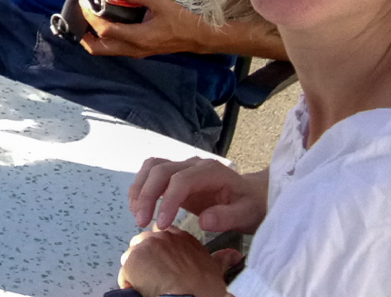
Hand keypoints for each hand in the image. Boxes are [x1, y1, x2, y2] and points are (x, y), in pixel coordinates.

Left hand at [79, 0, 213, 58]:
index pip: (106, 31)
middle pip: (98, 49)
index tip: (84, 3)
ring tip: (86, 18)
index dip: (91, 18)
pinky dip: (102, 37)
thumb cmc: (181, 19)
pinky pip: (113, 48)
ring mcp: (134, 52)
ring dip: (91, 36)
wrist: (198, 37)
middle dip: (83, 33)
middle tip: (79, 15)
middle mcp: (133, 49)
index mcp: (138, 38)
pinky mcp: (137, 51)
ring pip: (104, 50)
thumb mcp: (160, 1)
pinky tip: (102, 21)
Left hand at [118, 227, 238, 296]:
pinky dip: (130, 283)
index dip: (162, 253)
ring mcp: (145, 245)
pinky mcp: (132, 259)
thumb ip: (222, 259)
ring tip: (152, 285)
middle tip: (158, 278)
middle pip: (145, 246)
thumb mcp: (216, 270)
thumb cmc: (202, 289)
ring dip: (138, 272)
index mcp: (180, 237)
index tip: (165, 265)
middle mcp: (162, 236)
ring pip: (133, 258)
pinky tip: (143, 290)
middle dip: (147, 261)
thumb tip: (235, 255)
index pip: (163, 237)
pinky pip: (125, 273)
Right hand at [128, 157, 266, 233]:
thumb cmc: (252, 206)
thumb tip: (203, 222)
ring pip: (152, 168)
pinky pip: (153, 174)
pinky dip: (142, 188)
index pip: (181, 180)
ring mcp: (184, 168)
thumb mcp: (248, 215)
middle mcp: (194, 165)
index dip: (167, 200)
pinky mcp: (176, 176)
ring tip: (136, 214)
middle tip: (141, 222)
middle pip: (161, 170)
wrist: (254, 196)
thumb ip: (228, 218)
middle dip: (147, 195)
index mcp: (212, 172)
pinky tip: (139, 207)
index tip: (161, 224)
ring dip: (140, 189)